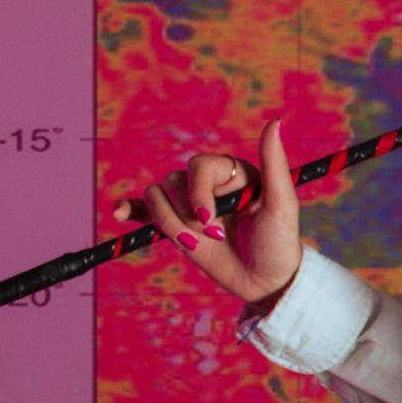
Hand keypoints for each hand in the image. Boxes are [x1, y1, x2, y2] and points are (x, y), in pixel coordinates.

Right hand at [109, 117, 303, 307]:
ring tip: (194, 244)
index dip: (197, 193)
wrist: (266, 282)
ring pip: (155, 196)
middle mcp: (207, 184)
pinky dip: (130, 209)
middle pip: (172, 181)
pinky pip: (144, 210)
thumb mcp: (282, 204)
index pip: (197, 167)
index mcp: (231, 171)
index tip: (210, 220)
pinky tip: (119, 214)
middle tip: (214, 237)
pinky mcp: (175, 225)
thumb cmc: (278, 242)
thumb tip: (275, 121)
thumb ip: (274, 163)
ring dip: (168, 223)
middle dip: (185, 214)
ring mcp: (188, 205)